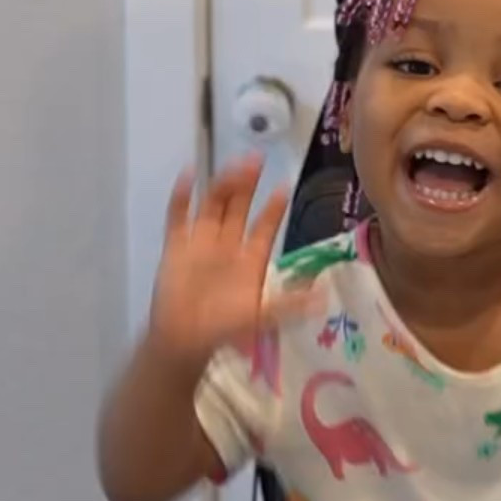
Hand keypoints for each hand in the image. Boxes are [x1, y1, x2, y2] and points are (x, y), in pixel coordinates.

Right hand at [149, 158, 318, 374]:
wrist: (184, 341)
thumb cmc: (224, 328)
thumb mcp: (262, 316)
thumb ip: (290, 304)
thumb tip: (324, 299)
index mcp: (250, 257)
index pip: (265, 226)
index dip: (274, 208)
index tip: (285, 186)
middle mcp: (228, 243)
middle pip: (239, 207)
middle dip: (248, 185)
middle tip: (258, 159)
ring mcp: (201, 242)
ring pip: (213, 205)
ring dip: (222, 185)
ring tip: (233, 165)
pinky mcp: (176, 246)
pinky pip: (178, 216)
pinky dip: (182, 195)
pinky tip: (189, 173)